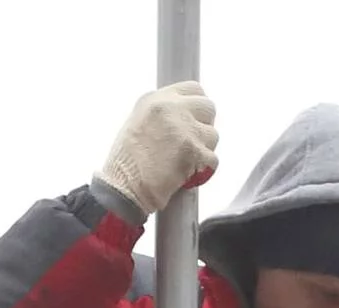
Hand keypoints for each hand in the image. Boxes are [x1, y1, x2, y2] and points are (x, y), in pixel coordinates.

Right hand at [101, 82, 218, 217]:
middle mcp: (171, 107)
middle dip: (205, 126)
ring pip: (213, 135)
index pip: (193, 89)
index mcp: (155, 99)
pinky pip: (213, 159)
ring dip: (204, 150)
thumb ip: (164, 115)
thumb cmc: (128, 163)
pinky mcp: (193, 150)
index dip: (198, 106)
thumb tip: (186, 116)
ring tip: (185, 162)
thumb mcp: (139, 123)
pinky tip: (188, 174)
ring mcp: (184, 127)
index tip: (196, 120)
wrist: (125, 187)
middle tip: (194, 143)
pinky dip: (204, 170)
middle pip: (208, 107)